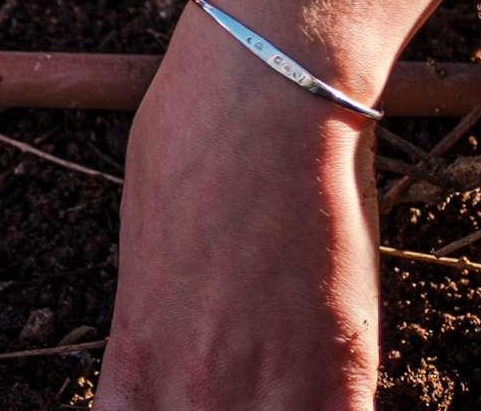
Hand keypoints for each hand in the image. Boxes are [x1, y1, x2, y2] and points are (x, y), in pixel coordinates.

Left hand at [96, 0, 383, 410]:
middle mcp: (196, 389)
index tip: (176, 401)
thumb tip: (173, 348)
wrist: (266, 99)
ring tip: (281, 383)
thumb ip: (159, 320)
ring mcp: (270, 390)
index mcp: (138, 356)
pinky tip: (331, 392)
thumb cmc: (194, 142)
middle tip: (237, 389)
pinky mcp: (342, 375)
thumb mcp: (147, 243)